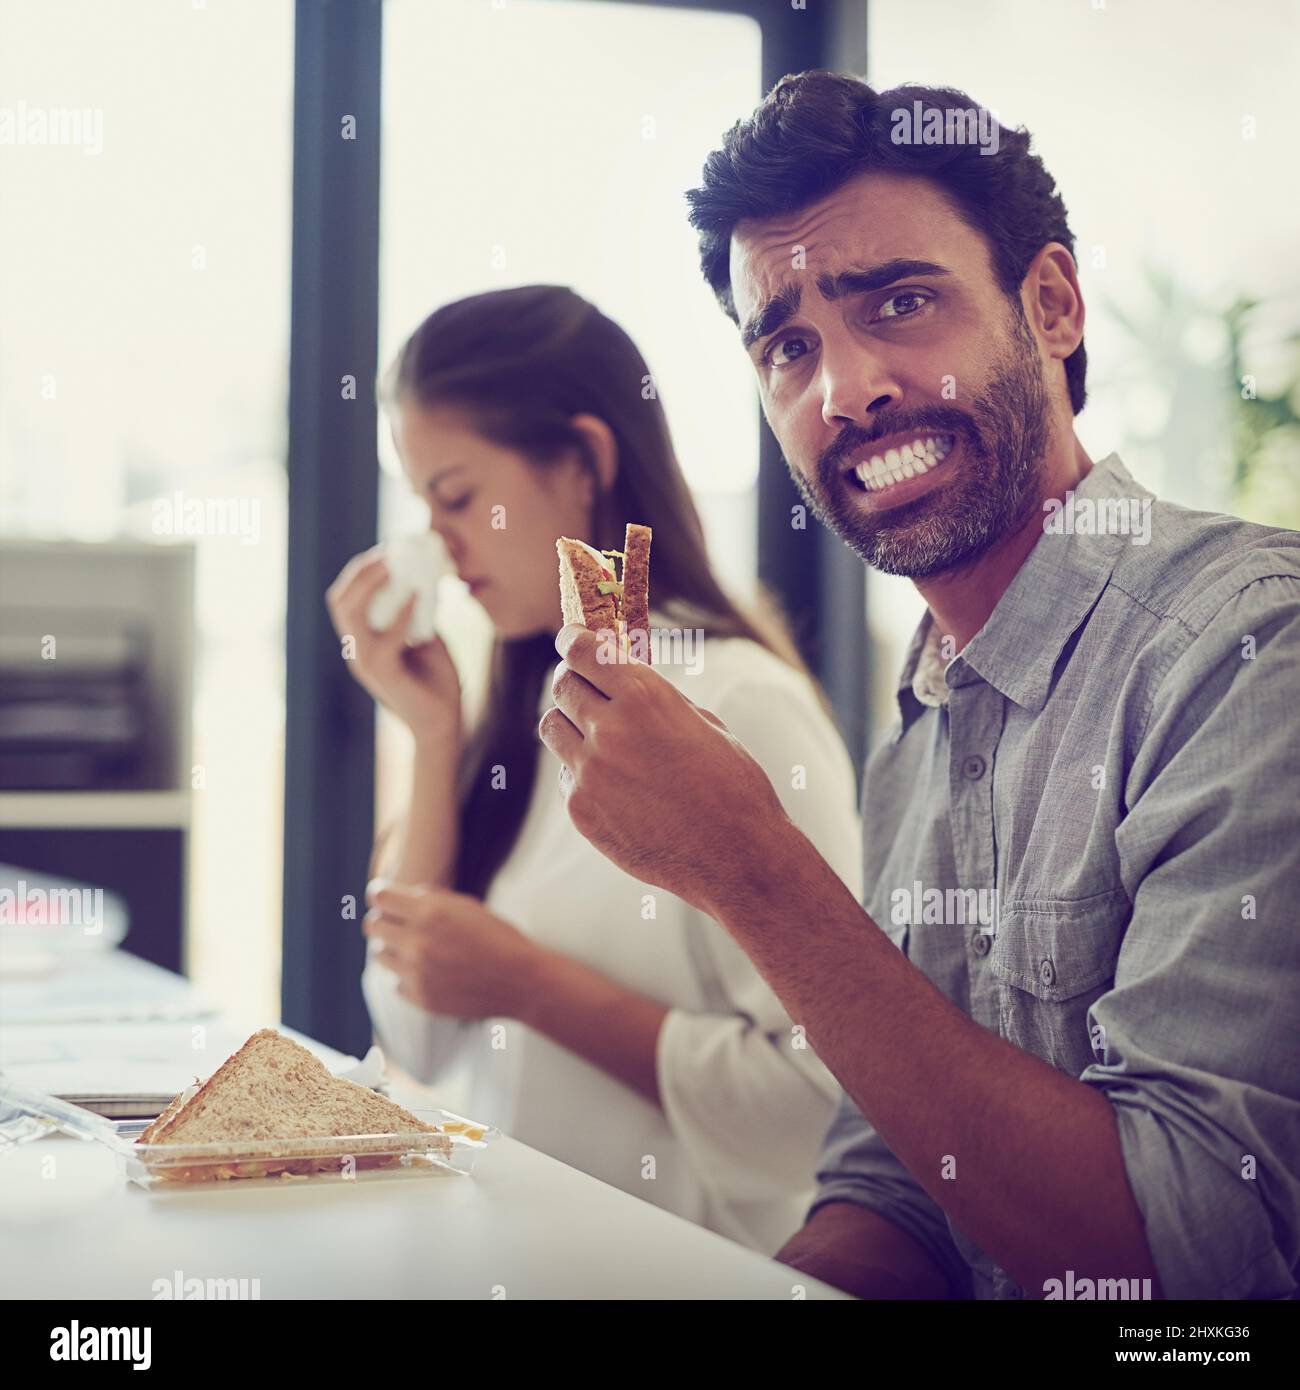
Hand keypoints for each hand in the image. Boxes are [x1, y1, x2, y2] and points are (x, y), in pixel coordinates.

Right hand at [325, 547, 461, 744]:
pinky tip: (418, 597)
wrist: (444, 724)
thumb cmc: (436, 681)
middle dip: (361, 572)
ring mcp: (367, 665)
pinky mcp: (386, 677)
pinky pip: (384, 642)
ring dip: (372, 587)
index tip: (386, 550)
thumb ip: (418, 613)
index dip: (360, 571)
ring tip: (395, 567)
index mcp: (363, 641)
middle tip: (388, 553)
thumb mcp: (426, 638)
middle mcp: (358, 651)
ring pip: (352, 619)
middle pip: (340, 603)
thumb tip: (426, 579)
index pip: (345, 599)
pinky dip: (400, 616)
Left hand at [362, 880, 543, 1019]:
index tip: (387, 899)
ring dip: (394, 948)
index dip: (382, 894)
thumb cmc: (498, 937)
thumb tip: (402, 896)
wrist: (521, 981)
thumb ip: (431, 899)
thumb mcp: (468, 906)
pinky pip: (396, 981)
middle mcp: (418, 941)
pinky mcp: (419, 997)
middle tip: (400, 923)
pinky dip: (408, 976)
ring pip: (380, 953)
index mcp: (430, 912)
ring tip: (418, 948)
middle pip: (372, 924)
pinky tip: (431, 972)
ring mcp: (416, 972)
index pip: (379, 896)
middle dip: (384, 920)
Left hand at [537, 624, 791, 915]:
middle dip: (573, 680)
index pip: (582, 651)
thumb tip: (626, 681)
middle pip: (562, 686)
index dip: (573, 640)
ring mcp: (590, 772)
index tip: (570, 638)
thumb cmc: (733, 785)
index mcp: (644, 697)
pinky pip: (567, 774)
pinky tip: (616, 785)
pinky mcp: (581, 809)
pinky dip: (583, 771)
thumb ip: (659, 700)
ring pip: (552, 727)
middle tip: (585, 686)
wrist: (736, 856)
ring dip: (570, 723)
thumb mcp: (704, 724)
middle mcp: (609, 729)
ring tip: (597, 735)